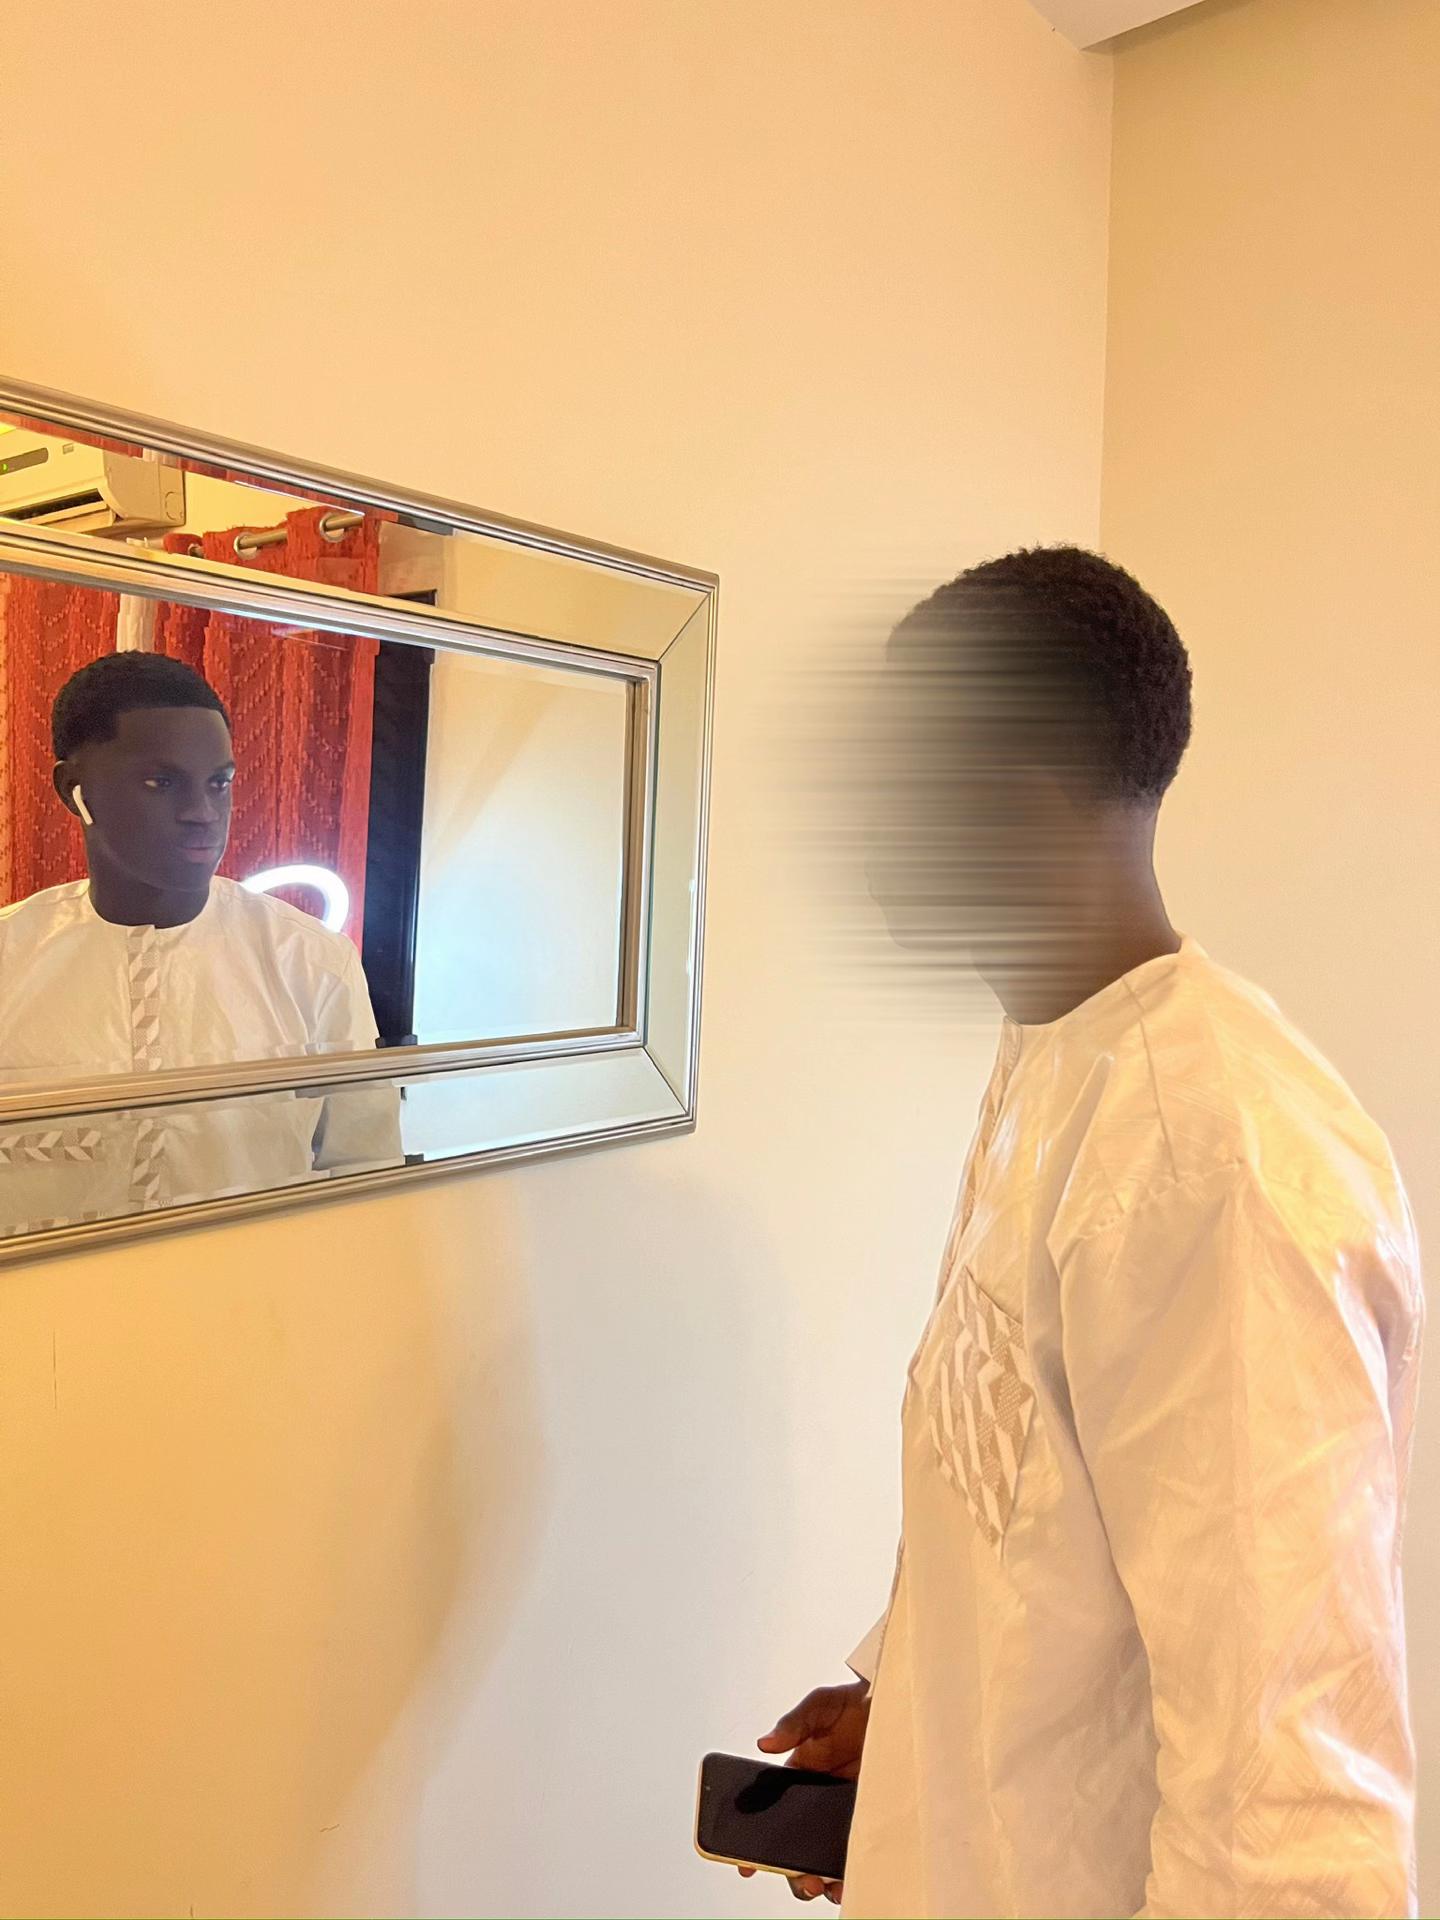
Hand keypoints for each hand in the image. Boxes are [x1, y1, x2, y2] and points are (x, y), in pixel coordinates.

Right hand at [737, 1680, 869, 1904]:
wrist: (900, 1703)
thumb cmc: (856, 1702)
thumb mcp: (820, 1706)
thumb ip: (793, 1724)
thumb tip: (764, 1743)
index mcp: (800, 1776)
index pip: (773, 1814)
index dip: (758, 1843)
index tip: (748, 1865)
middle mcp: (820, 1800)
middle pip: (798, 1846)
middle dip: (794, 1871)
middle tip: (803, 1879)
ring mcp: (847, 1813)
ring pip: (826, 1856)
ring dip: (821, 1877)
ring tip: (826, 1885)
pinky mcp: (873, 1817)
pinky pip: (859, 1850)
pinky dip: (852, 1870)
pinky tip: (851, 1878)